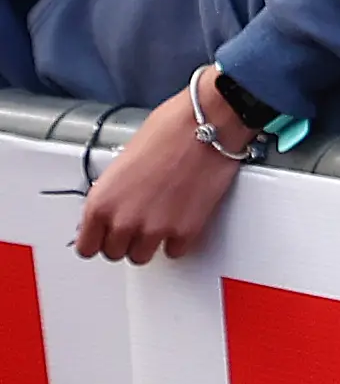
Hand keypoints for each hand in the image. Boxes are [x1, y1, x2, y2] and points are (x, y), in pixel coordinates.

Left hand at [75, 81, 251, 262]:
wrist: (208, 127)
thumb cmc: (169, 131)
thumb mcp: (123, 161)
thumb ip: (115, 192)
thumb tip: (119, 205)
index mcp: (100, 202)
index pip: (87, 246)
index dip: (98, 240)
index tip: (106, 235)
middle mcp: (124, 221)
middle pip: (115, 253)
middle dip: (124, 240)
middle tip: (137, 223)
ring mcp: (155, 229)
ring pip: (142, 257)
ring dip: (149, 243)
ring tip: (159, 223)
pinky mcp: (186, 231)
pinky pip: (175, 251)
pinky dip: (177, 240)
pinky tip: (179, 220)